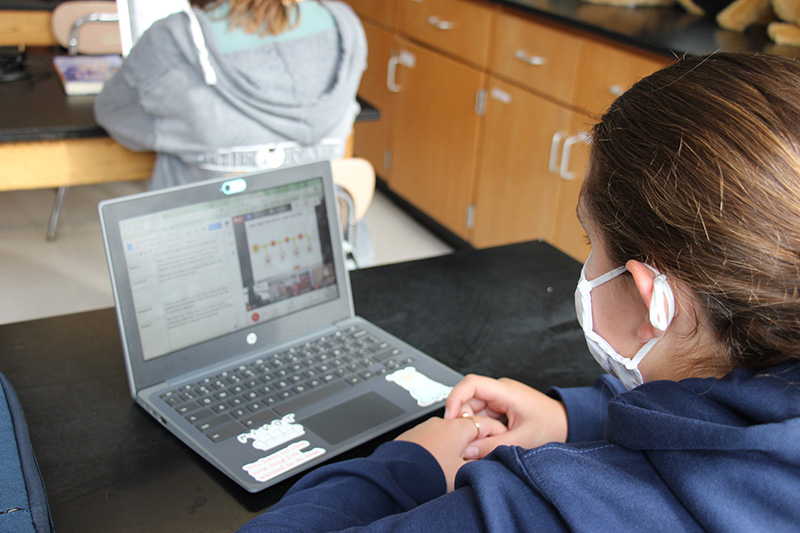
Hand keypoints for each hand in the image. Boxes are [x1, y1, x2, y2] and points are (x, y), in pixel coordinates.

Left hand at [395, 415, 506, 491]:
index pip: (487, 424)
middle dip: (477, 439)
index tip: (503, 440)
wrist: (396, 475)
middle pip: (468, 427)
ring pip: (450, 433)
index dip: (498, 433)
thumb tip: (487, 462)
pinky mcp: (413, 435)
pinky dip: (441, 446)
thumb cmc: (430, 473)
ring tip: (459, 461)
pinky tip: (439, 460)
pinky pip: (434, 438)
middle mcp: (442, 423)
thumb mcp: (463, 472)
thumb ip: (480, 464)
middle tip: (483, 454)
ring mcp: (426, 427)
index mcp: (459, 427)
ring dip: (458, 444)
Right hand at [443, 374, 567, 458]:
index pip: (471, 383)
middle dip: (464, 418)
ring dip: (473, 425)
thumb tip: (468, 450)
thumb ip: (493, 445)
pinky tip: (486, 439)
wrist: (568, 424)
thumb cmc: (552, 426)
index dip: (456, 398)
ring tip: (481, 441)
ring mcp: (499, 399)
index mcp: (506, 391)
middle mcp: (500, 391)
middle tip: (465, 439)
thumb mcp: (523, 439)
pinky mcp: (500, 408)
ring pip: (473, 409)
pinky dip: (480, 427)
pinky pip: (481, 415)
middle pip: (469, 398)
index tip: (450, 418)